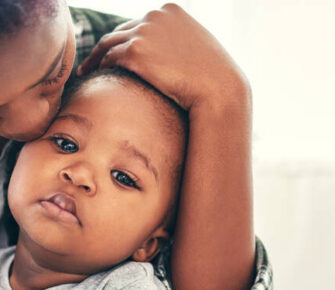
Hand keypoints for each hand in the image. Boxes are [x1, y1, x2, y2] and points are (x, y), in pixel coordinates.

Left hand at [78, 3, 248, 110]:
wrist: (218, 88)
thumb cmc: (213, 75)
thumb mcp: (198, 47)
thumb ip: (179, 41)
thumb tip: (166, 52)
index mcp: (170, 11)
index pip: (139, 23)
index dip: (126, 38)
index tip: (117, 51)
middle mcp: (155, 15)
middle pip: (121, 30)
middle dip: (108, 46)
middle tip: (96, 60)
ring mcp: (144, 31)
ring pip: (109, 42)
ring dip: (95, 56)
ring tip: (87, 69)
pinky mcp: (136, 51)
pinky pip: (109, 57)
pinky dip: (99, 65)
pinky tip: (94, 75)